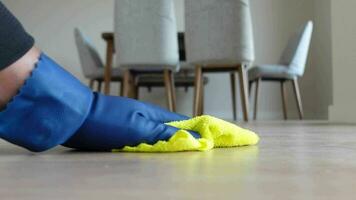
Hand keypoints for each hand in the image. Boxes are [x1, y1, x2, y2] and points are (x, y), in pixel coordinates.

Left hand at [63, 93, 199, 150]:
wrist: (74, 116)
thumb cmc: (107, 121)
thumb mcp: (139, 128)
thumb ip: (164, 133)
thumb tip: (192, 137)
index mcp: (153, 114)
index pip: (182, 122)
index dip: (196, 129)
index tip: (209, 138)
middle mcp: (145, 118)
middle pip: (170, 129)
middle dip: (184, 138)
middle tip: (197, 150)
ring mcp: (132, 124)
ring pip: (157, 136)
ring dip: (168, 143)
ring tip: (180, 153)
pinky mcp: (121, 132)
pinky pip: (142, 140)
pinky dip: (151, 147)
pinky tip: (153, 153)